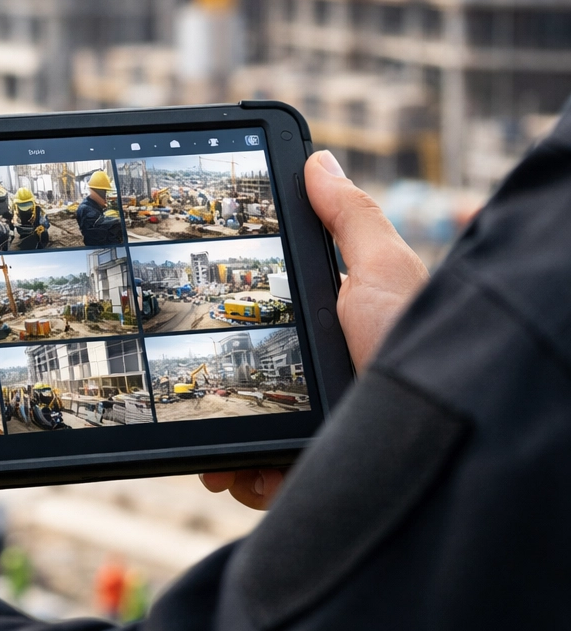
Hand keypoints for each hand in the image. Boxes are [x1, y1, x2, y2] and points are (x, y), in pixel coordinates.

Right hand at [199, 150, 429, 509]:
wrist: (438, 439)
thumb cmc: (422, 347)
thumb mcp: (384, 273)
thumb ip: (350, 218)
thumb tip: (320, 161)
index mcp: (333, 331)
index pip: (269, 319)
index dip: (233, 316)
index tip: (205, 312)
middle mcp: (322, 382)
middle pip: (248, 376)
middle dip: (220, 383)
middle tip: (202, 382)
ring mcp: (315, 429)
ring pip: (244, 431)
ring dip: (223, 439)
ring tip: (222, 444)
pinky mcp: (309, 473)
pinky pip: (258, 478)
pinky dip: (242, 478)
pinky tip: (247, 473)